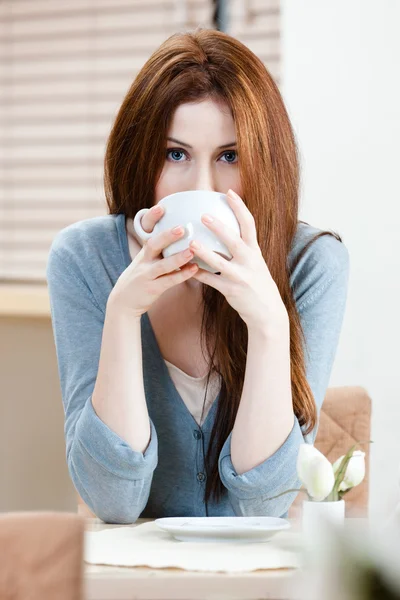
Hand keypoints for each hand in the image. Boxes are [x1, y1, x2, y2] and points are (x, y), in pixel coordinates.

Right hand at [108, 208, 197, 318]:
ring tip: (192, 249)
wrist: (123, 304)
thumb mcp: (144, 262)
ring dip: (178, 257)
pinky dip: (182, 275)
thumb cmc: (140, 280)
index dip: (152, 219)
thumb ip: (158, 251)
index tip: (162, 207)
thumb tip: (176, 235)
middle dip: (167, 236)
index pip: (147, 233)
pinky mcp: (153, 289)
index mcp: (144, 253)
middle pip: (154, 245)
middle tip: (182, 227)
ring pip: (163, 265)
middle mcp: (144, 262)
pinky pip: (169, 281)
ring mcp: (147, 276)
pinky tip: (194, 269)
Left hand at [190, 189, 287, 332]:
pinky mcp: (231, 290)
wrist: (267, 312)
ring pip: (220, 262)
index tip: (229, 192)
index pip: (249, 224)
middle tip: (203, 215)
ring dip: (205, 252)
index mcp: (255, 251)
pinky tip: (187, 269)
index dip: (239, 207)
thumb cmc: (257, 284)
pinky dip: (199, 274)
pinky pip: (212, 281)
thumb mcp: (255, 263)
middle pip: (234, 240)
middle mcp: (249, 261)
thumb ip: (243, 249)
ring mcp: (240, 276)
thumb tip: (226, 231)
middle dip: (219, 227)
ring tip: (191, 243)